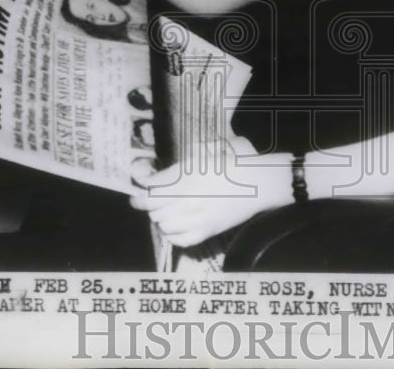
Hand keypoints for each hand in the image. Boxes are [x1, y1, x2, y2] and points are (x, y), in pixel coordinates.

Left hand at [130, 142, 292, 248]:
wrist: (257, 183)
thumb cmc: (232, 163)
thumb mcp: (204, 153)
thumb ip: (180, 165)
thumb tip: (158, 177)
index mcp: (186, 176)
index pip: (151, 189)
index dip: (140, 192)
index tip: (137, 193)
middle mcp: (187, 198)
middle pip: (153, 208)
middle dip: (149, 205)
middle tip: (150, 202)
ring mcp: (197, 217)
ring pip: (163, 224)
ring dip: (161, 219)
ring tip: (165, 213)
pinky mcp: (207, 231)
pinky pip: (180, 239)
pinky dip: (172, 235)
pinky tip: (174, 228)